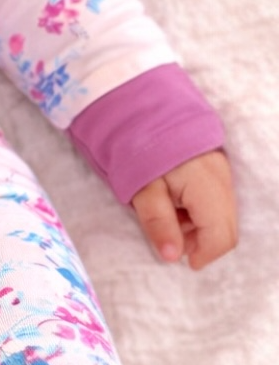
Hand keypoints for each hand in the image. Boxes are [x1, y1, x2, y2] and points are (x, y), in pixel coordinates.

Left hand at [130, 149, 236, 269]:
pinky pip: (213, 199)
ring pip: (219, 214)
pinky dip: (195, 209)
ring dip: (195, 225)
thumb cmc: (139, 146)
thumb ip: (159, 222)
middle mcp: (222, 180)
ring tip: (163, 213)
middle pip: (225, 228)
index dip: (203, 254)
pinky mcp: (213, 167)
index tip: (178, 259)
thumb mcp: (143, 187)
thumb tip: (172, 258)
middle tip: (167, 236)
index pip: (222, 236)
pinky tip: (170, 200)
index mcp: (208, 187)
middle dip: (199, 241)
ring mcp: (220, 172)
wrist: (141, 105)